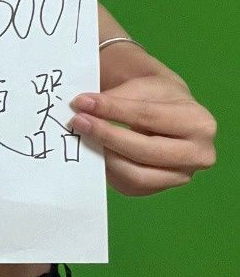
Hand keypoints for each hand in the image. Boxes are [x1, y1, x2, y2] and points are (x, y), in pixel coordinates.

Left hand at [68, 75, 217, 195]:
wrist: (168, 113)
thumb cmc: (157, 96)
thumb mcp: (144, 86)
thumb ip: (118, 97)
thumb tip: (85, 106)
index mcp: (199, 123)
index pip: (148, 116)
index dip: (112, 109)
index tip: (82, 102)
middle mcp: (198, 155)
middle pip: (144, 150)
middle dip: (106, 135)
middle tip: (78, 121)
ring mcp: (180, 177)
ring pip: (135, 174)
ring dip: (104, 155)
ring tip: (82, 137)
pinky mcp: (159, 189)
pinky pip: (129, 185)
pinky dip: (108, 169)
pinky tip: (93, 152)